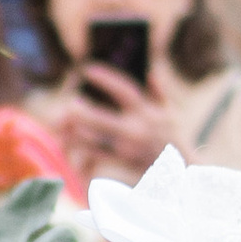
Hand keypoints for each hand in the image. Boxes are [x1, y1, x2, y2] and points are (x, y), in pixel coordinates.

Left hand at [52, 61, 176, 179]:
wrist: (181, 172)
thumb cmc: (173, 139)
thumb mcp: (170, 112)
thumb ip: (158, 91)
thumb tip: (150, 70)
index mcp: (147, 111)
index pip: (124, 90)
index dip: (105, 79)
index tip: (86, 69)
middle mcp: (136, 129)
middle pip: (101, 119)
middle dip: (81, 112)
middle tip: (67, 104)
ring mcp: (128, 147)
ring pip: (94, 140)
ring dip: (74, 133)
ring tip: (59, 125)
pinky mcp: (122, 162)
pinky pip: (97, 155)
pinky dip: (81, 149)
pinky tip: (67, 141)